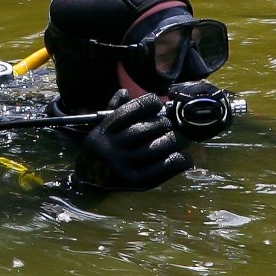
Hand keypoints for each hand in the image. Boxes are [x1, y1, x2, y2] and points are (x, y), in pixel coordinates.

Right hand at [73, 91, 191, 189]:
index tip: (158, 105)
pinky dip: (180, 160)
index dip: (151, 103)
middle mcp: (112, 148)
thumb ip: (114, 110)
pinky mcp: (136, 182)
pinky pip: (165, 167)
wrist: (89, 182)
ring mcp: (124, 166)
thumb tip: (126, 93)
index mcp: (104, 131)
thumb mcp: (101, 128)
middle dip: (166, 124)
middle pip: (148, 128)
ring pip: (159, 146)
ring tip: (181, 139)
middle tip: (171, 126)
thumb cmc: (101, 149)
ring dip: (177, 140)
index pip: (132, 109)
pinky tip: (185, 158)